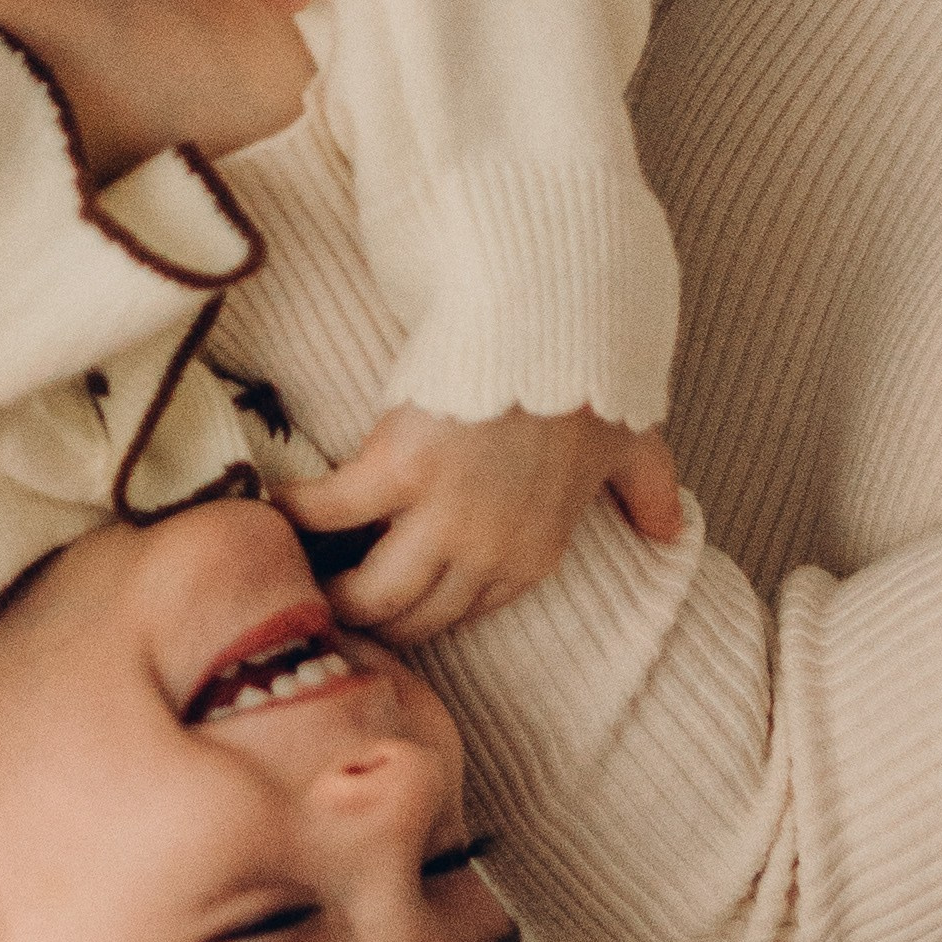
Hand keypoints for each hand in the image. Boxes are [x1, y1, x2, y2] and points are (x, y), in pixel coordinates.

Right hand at [275, 403, 684, 640]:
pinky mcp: (395, 469)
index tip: (384, 603)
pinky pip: (326, 512)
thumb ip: (648, 492)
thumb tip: (672, 530)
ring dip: (326, 588)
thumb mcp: (634, 444)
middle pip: (409, 619)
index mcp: (531, 558)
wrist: (557, 321)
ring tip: (289, 572)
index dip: (418, 615)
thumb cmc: (591, 380)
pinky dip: (293, 514)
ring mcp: (439, 518)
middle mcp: (485, 554)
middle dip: (366, 619)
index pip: (460, 616)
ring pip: (368, 592)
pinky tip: (268, 508)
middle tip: (319, 599)